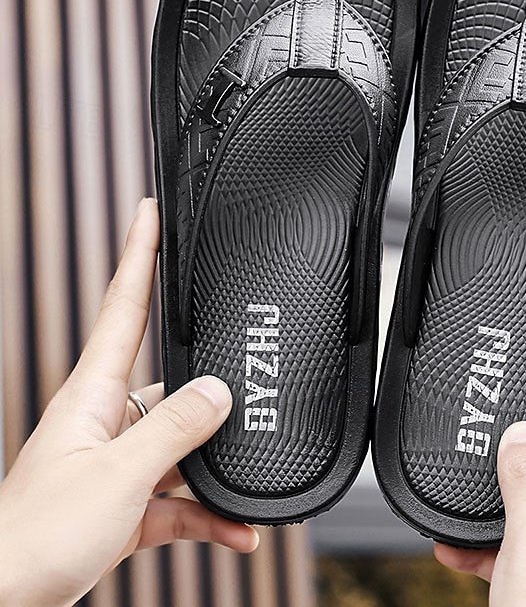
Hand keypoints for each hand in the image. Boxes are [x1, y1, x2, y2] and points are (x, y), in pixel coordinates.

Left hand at [0, 199, 258, 606]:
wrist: (5, 605)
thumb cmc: (34, 541)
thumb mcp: (117, 477)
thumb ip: (172, 430)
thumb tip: (217, 390)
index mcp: (90, 395)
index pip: (122, 305)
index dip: (138, 254)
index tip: (150, 213)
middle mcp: (105, 420)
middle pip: (169, 380)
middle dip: (210, 384)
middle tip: (247, 375)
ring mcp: (116, 461)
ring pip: (181, 446)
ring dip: (216, 471)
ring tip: (248, 494)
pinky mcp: (126, 501)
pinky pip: (179, 497)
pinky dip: (209, 513)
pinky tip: (236, 529)